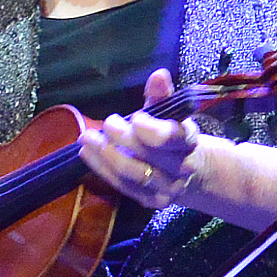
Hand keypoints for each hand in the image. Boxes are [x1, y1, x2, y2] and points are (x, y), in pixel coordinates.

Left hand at [78, 69, 206, 215]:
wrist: (190, 171)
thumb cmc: (172, 134)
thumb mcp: (169, 112)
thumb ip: (161, 95)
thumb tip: (159, 75)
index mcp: (187, 142)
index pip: (173, 138)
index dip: (152, 130)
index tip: (136, 117)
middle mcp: (180, 169)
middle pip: (150, 156)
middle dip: (124, 139)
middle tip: (107, 123)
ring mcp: (166, 188)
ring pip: (133, 175)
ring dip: (106, 155)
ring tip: (87, 138)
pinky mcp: (150, 201)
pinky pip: (122, 186)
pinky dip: (102, 169)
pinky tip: (87, 153)